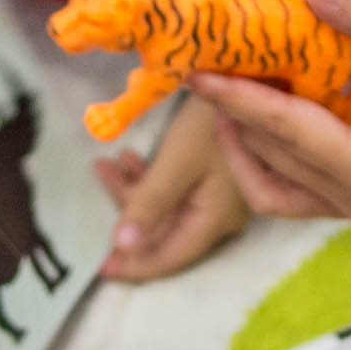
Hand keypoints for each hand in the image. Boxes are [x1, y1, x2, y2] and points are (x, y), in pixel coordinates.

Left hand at [98, 107, 251, 282]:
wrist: (254, 81)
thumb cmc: (214, 123)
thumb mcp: (176, 163)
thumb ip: (149, 205)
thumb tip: (122, 247)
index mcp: (213, 222)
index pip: (168, 258)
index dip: (133, 265)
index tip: (98, 268)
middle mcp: (219, 218)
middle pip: (165, 233)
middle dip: (126, 216)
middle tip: (96, 189)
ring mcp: (219, 198)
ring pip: (167, 209)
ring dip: (133, 191)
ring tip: (103, 164)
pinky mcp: (215, 178)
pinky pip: (177, 190)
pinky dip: (150, 179)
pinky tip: (129, 158)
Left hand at [175, 0, 350, 229]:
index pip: (290, 134)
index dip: (236, 99)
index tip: (193, 69)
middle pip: (274, 164)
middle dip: (232, 116)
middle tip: (199, 64)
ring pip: (277, 189)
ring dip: (245, 143)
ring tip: (223, 87)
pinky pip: (299, 186)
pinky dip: (272, 151)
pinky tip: (261, 103)